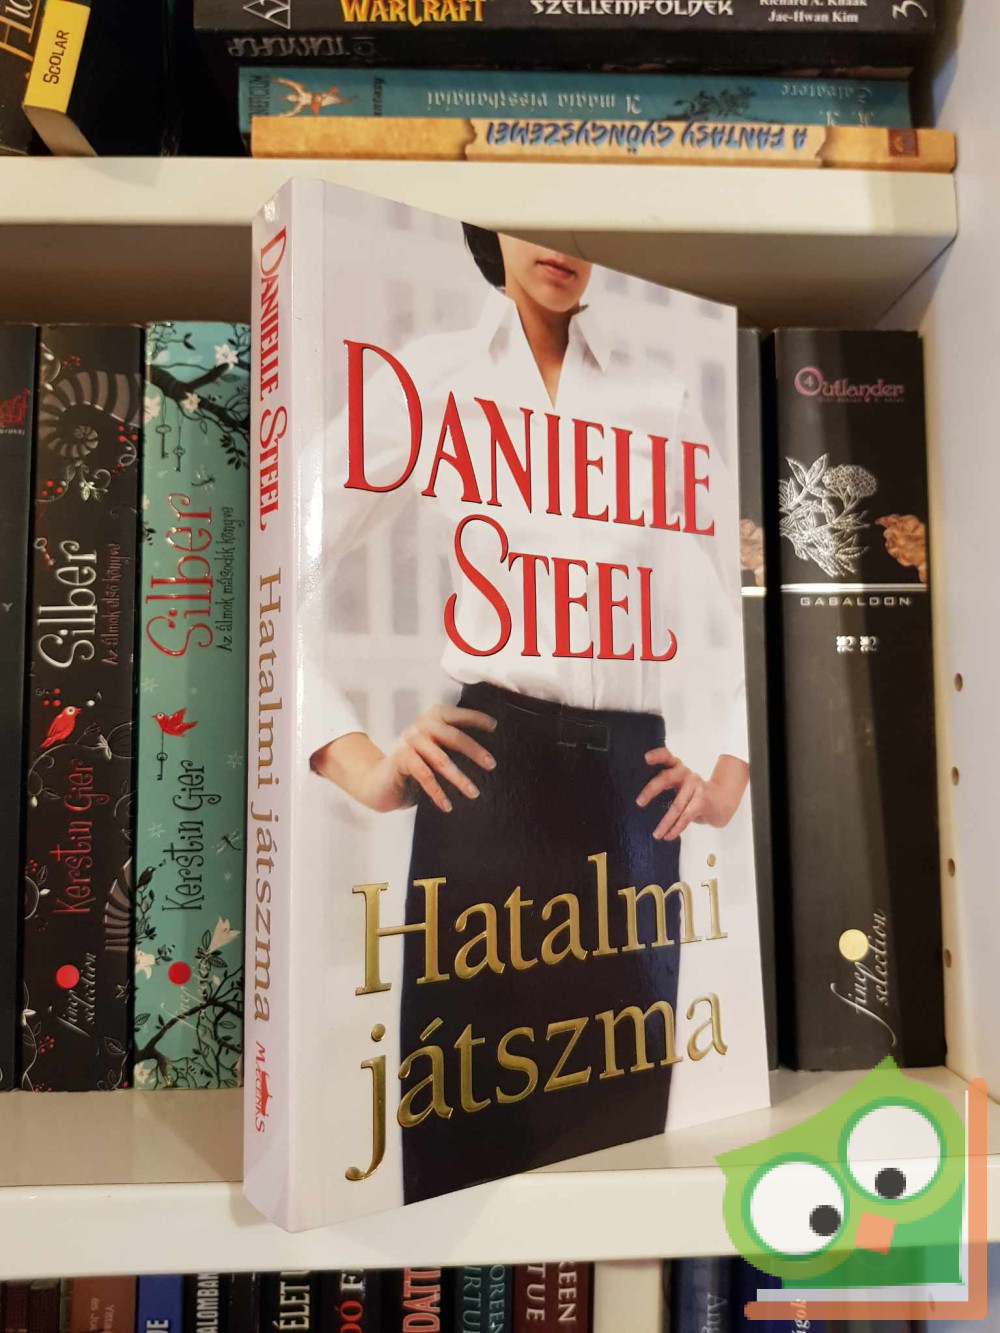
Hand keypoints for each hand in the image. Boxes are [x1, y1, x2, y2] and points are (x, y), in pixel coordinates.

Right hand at [311, 706, 496, 814]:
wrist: (382, 782)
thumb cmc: (416, 768)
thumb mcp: (436, 752)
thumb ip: (453, 746)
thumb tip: (487, 756)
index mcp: (432, 718)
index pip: (457, 715)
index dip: (476, 719)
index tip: (495, 726)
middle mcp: (421, 726)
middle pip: (453, 736)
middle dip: (474, 751)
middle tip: (492, 765)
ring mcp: (410, 741)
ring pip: (440, 759)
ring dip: (459, 778)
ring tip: (473, 793)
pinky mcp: (402, 759)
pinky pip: (425, 775)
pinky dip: (438, 792)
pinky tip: (447, 805)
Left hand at [636, 747, 728, 841]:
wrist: (722, 801)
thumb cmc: (693, 794)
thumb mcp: (679, 784)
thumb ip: (664, 784)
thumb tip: (639, 799)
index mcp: (677, 767)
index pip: (666, 756)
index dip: (656, 756)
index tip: (645, 758)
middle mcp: (686, 773)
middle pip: (665, 778)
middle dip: (650, 791)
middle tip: (639, 803)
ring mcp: (695, 786)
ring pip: (676, 805)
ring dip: (665, 822)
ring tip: (656, 834)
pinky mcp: (702, 801)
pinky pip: (686, 816)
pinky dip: (676, 828)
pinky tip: (668, 836)